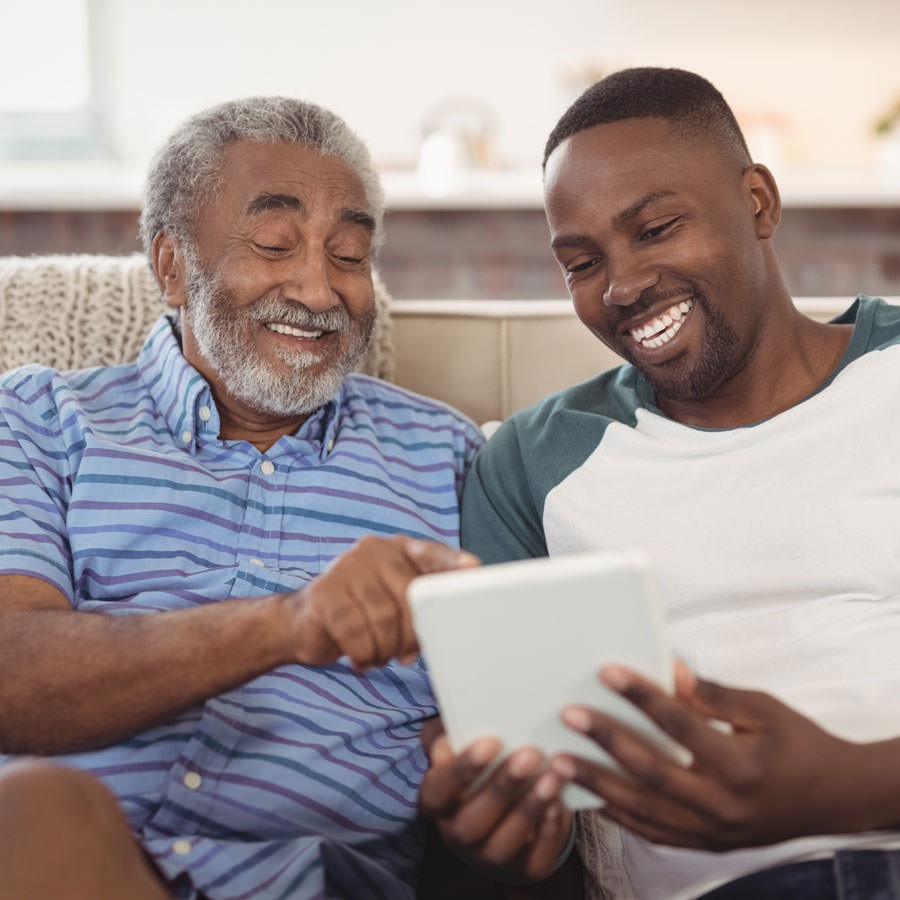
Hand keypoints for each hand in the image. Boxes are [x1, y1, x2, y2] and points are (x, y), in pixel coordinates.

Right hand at [285, 535, 477, 669]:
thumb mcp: (393, 601)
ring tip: (380, 655)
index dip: (452, 564)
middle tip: (406, 654)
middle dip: (413, 634)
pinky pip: (356, 632)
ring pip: (384, 618)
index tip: (474, 568)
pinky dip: (364, 653)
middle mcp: (373, 551)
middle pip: (409, 595)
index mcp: (397, 549)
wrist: (303, 622)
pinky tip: (362, 658)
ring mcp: (346, 568)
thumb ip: (422, 601)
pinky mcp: (324, 594)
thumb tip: (454, 619)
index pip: (432, 554)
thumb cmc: (360, 613)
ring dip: (386, 648)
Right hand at [419, 718, 573, 882]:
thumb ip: (447, 735)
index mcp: (436, 802)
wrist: (507, 802)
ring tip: (552, 776)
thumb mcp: (459, 741)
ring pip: (503, 844)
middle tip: (530, 754)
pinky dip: (547, 833)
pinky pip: (534, 860)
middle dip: (502, 787)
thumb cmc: (480, 762)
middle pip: (472, 822)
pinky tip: (559, 804)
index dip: (462, 769)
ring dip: (529, 809)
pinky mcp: (523, 868)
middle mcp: (457, 834)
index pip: (439, 790)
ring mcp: (489, 856)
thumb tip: (447, 739)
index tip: (491, 742)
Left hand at [551, 662, 871, 850]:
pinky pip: (653, 833)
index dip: (643, 698)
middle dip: (606, 741)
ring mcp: (713, 831)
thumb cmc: (799, 744)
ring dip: (598, 784)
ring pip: (644, 810)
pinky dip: (619, 815)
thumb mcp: (764, 709)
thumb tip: (669, 670)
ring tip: (559, 762)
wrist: (834, 798)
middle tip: (568, 715)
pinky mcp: (707, 844)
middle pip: (652, 772)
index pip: (681, 726)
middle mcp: (724, 804)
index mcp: (742, 765)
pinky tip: (590, 796)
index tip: (607, 672)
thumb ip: (713, 694)